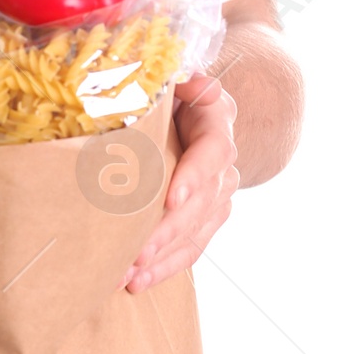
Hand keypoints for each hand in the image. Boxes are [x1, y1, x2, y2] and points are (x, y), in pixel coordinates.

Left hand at [123, 72, 238, 292]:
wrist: (180, 100)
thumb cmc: (163, 84)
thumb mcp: (168, 71)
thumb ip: (176, 75)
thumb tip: (192, 82)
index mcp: (216, 118)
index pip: (214, 151)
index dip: (195, 175)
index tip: (171, 198)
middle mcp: (222, 159)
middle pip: (204, 200)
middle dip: (170, 229)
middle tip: (138, 252)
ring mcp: (217, 191)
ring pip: (199, 230)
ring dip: (165, 256)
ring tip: (131, 276)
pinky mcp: (204, 216)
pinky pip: (191, 246)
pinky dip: (165, 266)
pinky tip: (137, 282)